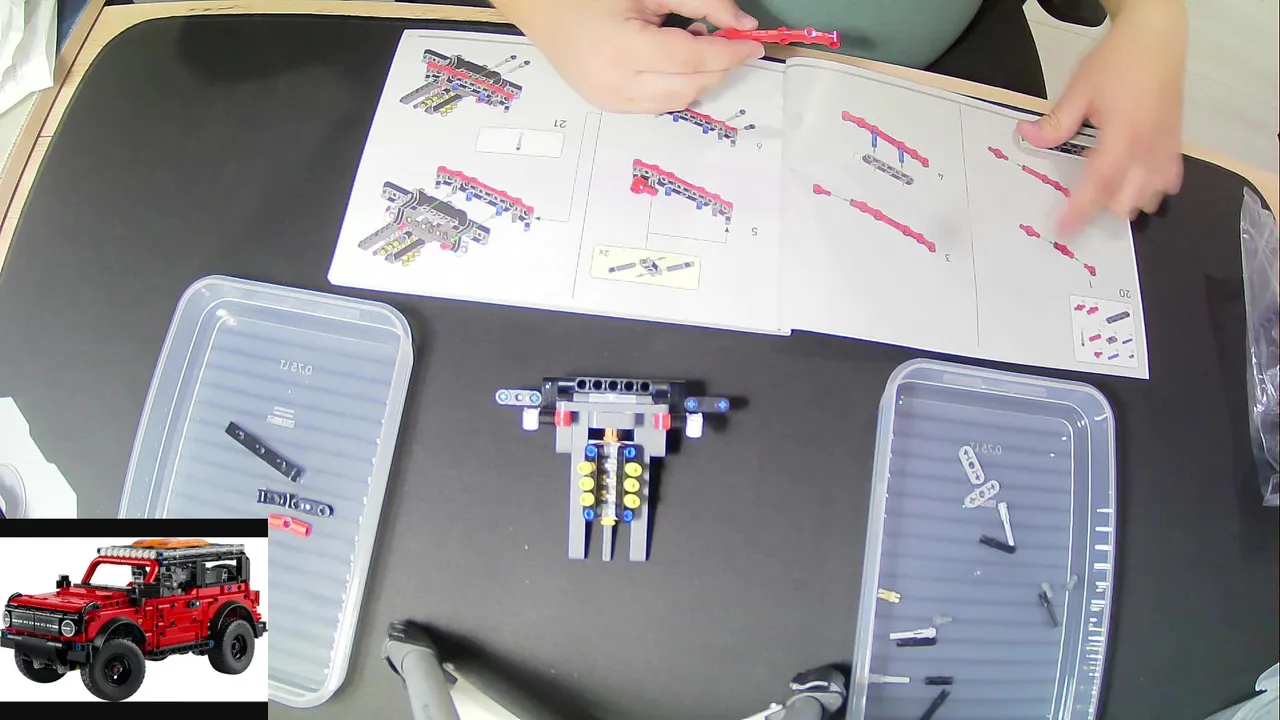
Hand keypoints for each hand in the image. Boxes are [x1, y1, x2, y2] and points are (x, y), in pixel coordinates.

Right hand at [495, 0, 764, 112]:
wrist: (540, 5)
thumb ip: (702, 3)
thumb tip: (744, 26)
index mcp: (622, 50)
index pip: (692, 61)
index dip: (730, 53)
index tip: (754, 43)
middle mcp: (615, 85)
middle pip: (690, 87)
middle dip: (717, 66)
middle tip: (724, 38)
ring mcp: (609, 101)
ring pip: (677, 101)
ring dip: (698, 78)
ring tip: (691, 44)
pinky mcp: (607, 106)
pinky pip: (657, 104)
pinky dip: (675, 85)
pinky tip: (669, 59)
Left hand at [1017, 3, 1186, 234]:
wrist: (1156, 36)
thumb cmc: (1117, 61)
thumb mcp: (1079, 90)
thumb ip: (1056, 122)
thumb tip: (1027, 136)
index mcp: (1124, 137)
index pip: (1099, 186)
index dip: (1080, 211)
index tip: (1063, 231)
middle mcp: (1149, 148)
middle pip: (1127, 199)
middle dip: (1102, 207)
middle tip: (1078, 201)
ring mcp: (1167, 147)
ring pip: (1152, 195)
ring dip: (1129, 199)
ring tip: (1107, 190)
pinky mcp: (1176, 141)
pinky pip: (1170, 179)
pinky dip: (1153, 188)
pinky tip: (1137, 181)